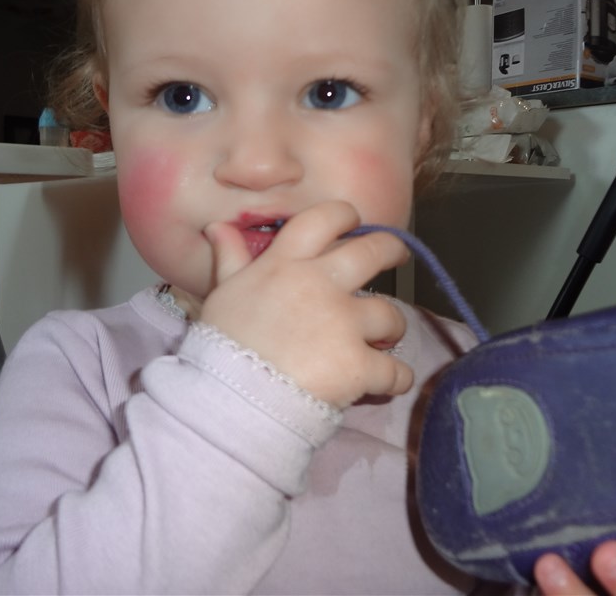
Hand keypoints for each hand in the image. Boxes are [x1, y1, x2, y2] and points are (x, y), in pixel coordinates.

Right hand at [200, 200, 413, 408]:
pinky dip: (397, 378)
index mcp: (286, 264)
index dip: (344, 215)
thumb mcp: (223, 295)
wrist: (231, 400)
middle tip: (396, 256)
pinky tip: (389, 383)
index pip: (323, 218)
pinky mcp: (358, 364)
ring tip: (384, 341)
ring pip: (391, 315)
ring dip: (392, 329)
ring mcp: (343, 323)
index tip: (352, 223)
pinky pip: (396, 370)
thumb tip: (218, 226)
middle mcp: (320, 284)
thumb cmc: (222, 346)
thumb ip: (230, 259)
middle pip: (374, 251)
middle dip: (392, 251)